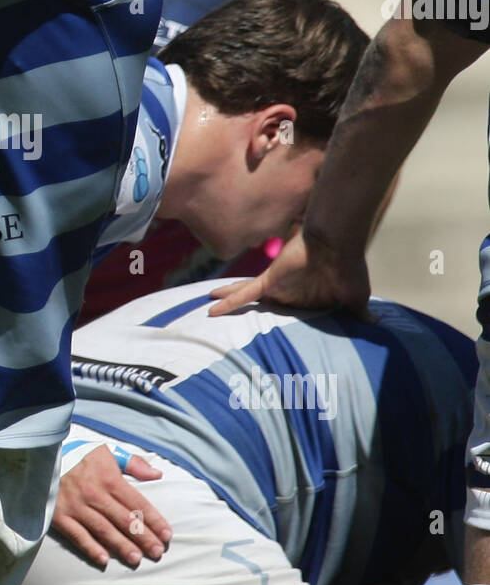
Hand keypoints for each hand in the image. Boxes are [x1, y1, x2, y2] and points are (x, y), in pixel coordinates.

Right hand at [51, 445, 170, 567]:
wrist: (41, 454)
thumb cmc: (78, 453)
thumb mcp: (106, 451)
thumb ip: (133, 463)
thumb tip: (157, 475)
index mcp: (109, 477)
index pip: (137, 503)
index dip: (154, 520)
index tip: (167, 534)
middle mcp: (95, 494)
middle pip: (124, 519)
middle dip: (143, 537)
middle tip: (158, 552)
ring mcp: (77, 507)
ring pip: (104, 530)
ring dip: (121, 546)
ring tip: (136, 559)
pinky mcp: (60, 516)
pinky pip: (78, 535)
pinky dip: (91, 548)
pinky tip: (104, 560)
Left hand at [208, 225, 371, 318]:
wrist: (338, 244)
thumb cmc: (349, 268)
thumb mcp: (356, 297)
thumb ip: (359, 313)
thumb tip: (376, 324)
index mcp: (307, 300)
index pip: (288, 317)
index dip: (279, 326)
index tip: (268, 341)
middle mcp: (288, 294)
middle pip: (262, 309)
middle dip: (245, 317)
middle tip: (227, 329)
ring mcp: (277, 287)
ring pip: (246, 299)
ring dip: (228, 304)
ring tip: (207, 313)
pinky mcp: (268, 280)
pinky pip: (244, 294)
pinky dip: (228, 302)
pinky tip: (210, 310)